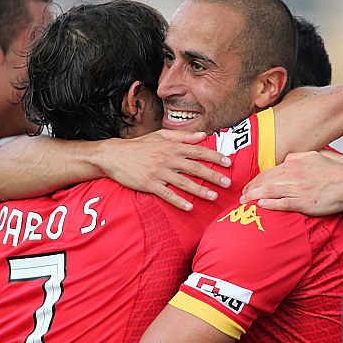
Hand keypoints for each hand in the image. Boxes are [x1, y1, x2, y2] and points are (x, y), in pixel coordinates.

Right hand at [98, 130, 231, 210]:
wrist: (114, 155)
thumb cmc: (139, 146)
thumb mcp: (160, 135)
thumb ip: (183, 136)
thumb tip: (203, 135)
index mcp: (172, 146)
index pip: (198, 151)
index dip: (214, 156)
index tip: (228, 162)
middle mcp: (168, 158)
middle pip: (195, 167)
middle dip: (213, 175)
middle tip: (227, 183)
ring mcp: (158, 172)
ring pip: (183, 182)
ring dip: (200, 190)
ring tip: (213, 196)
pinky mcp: (149, 184)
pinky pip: (166, 194)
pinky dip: (178, 201)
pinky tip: (189, 207)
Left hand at [240, 150, 342, 214]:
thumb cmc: (337, 173)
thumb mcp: (317, 156)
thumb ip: (301, 156)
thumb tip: (290, 157)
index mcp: (295, 162)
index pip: (269, 170)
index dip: (257, 179)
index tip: (250, 185)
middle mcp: (293, 173)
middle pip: (265, 180)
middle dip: (251, 188)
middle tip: (242, 195)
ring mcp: (297, 188)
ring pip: (269, 191)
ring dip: (254, 196)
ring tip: (245, 202)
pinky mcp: (303, 201)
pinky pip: (281, 203)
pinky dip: (268, 204)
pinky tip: (260, 205)